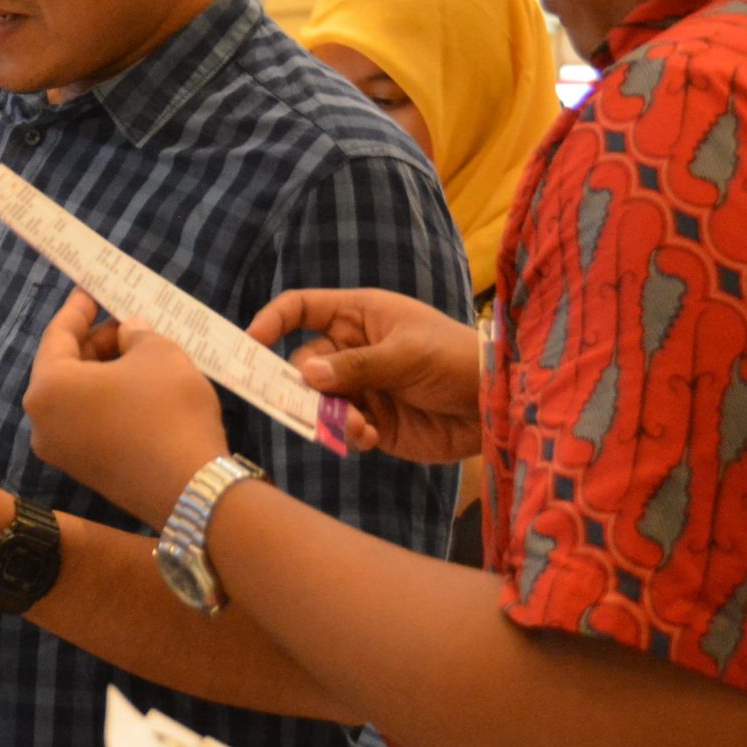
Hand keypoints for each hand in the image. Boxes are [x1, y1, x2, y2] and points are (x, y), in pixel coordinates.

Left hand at [23, 290, 227, 526]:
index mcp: (48, 387)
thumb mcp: (158, 352)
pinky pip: (90, 423)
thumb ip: (136, 333)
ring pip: (78, 397)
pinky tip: (140, 388)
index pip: (58, 335)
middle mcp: (42, 422)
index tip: (92, 289)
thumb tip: (128, 332)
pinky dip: (108, 401)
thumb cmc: (167, 408)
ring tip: (139, 351)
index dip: (78, 309)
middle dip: (96, 342)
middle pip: (65, 368)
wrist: (192, 489)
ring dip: (104, 372)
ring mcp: (62, 452)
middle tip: (127, 322)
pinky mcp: (86, 472)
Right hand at [248, 289, 483, 465]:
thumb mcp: (406, 354)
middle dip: (302, 387)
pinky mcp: (372, 422)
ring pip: (318, 403)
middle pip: (301, 365)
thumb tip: (304, 374)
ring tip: (359, 426)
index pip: (302, 309)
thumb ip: (354, 366)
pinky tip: (368, 437)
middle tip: (311, 404)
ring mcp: (361, 388)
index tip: (252, 343)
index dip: (273, 321)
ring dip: (327, 416)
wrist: (494, 404)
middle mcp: (352, 350)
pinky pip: (341, 429)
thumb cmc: (455, 359)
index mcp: (358, 316)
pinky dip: (347, 435)